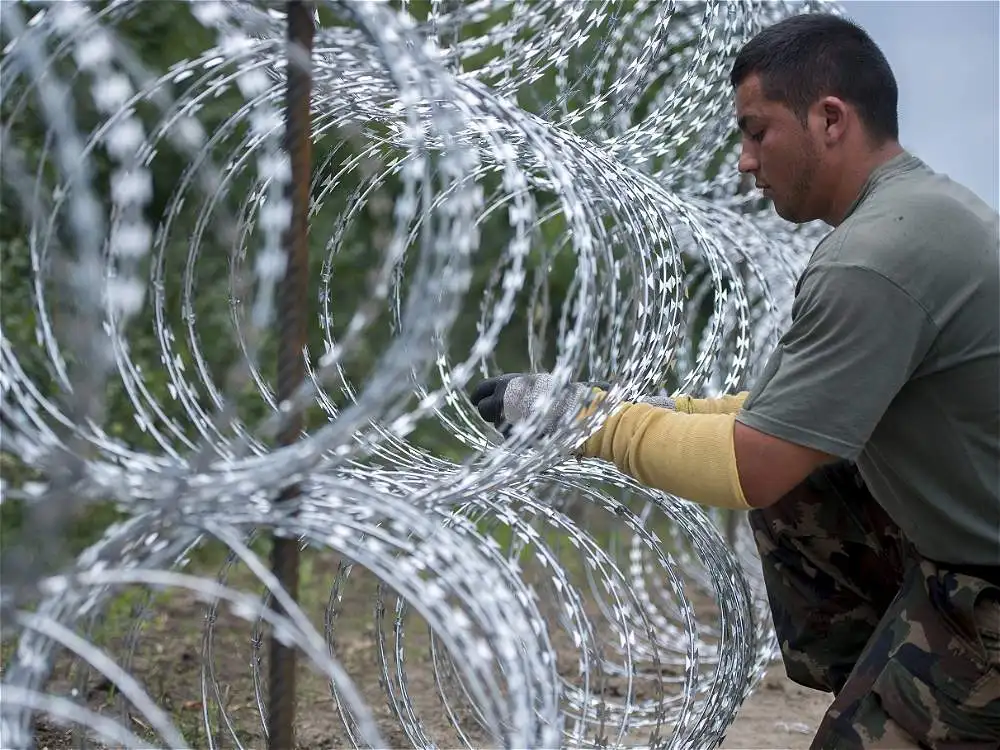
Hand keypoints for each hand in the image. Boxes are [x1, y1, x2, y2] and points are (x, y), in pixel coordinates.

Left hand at [469, 372, 609, 438]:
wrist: (573, 411)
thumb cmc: (560, 395)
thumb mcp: (535, 383)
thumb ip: (517, 388)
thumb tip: (502, 393)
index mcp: (506, 383)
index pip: (480, 389)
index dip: (479, 396)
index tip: (478, 401)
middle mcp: (501, 399)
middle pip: (483, 409)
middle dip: (490, 413)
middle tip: (502, 414)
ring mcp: (506, 418)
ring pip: (497, 425)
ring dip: (507, 425)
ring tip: (531, 420)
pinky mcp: (513, 435)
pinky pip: (510, 437)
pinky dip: (518, 437)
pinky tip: (534, 431)